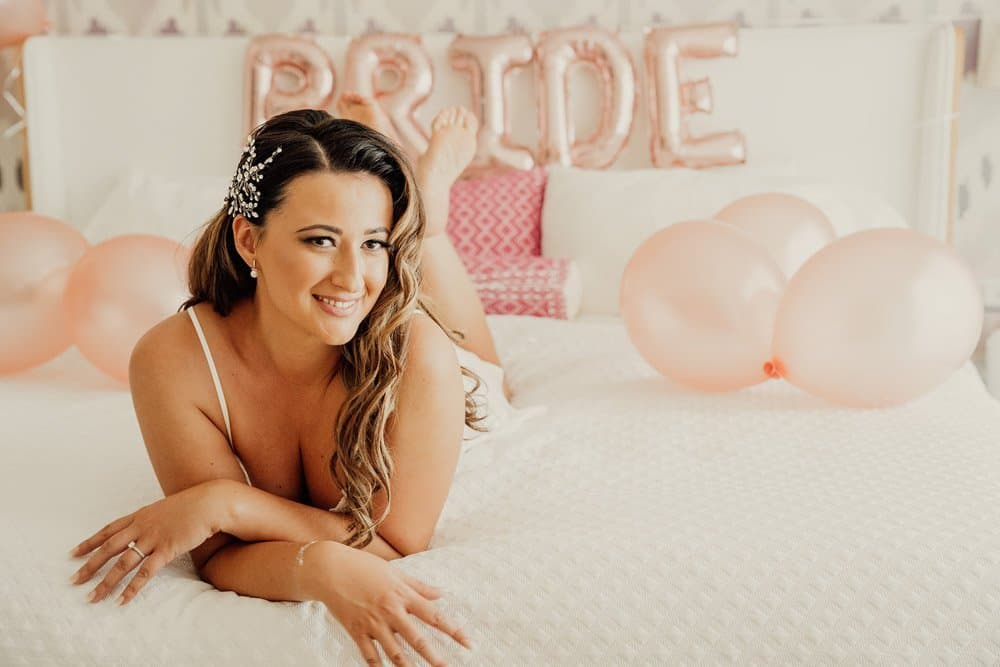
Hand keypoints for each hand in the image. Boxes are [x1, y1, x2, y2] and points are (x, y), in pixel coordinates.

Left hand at [68, 480, 226, 604]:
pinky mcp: (167, 549)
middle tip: (74, 580)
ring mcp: (153, 538)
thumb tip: (148, 529)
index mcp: (140, 515)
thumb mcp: (167, 509)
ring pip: (123, 563)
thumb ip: (154, 519)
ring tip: (92, 597)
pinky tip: (122, 600)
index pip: (108, 530)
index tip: (73, 553)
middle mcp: (142, 527)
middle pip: (109, 548)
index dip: (90, 542)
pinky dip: (132, 588)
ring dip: (106, 582)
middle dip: (89, 565)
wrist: (211, 502)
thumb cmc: (194, 505)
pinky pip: (145, 572)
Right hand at [311, 543, 471, 665]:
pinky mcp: (356, 631)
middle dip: (435, 657)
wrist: (330, 569)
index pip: (434, 615)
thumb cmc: (364, 567)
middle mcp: (390, 611)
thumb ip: (419, 586)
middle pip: (417, 639)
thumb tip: (441, 593)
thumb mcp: (395, 573)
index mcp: (402, 595)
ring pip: (395, 652)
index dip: (453, 630)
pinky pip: (370, 655)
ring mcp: (373, 624)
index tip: (468, 643)